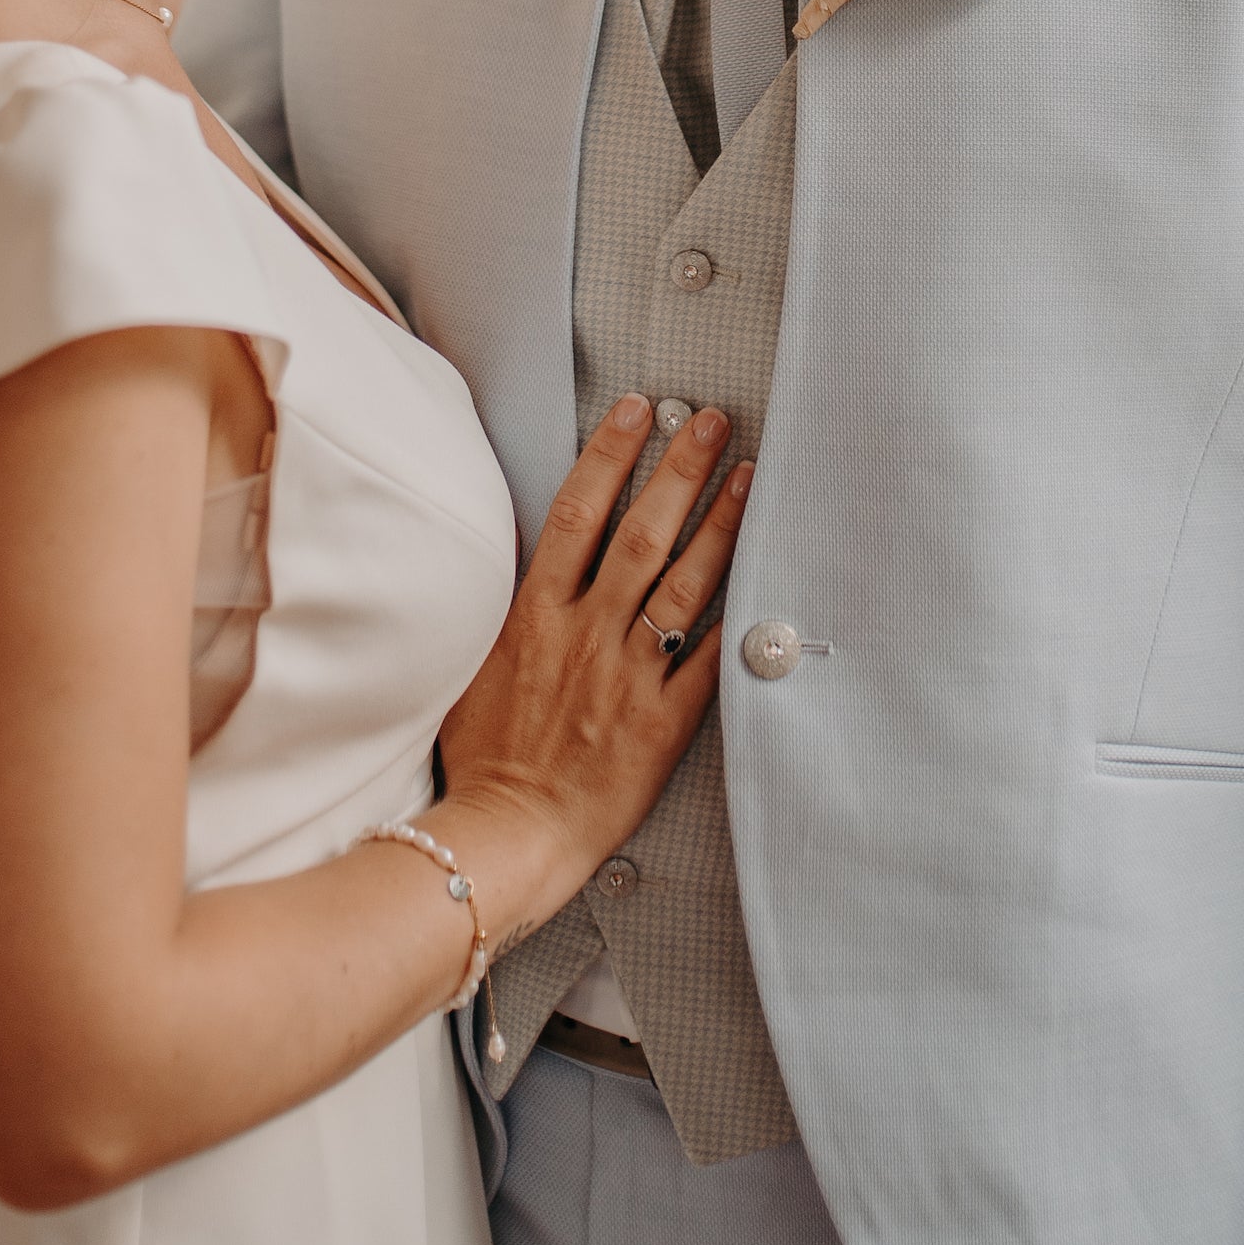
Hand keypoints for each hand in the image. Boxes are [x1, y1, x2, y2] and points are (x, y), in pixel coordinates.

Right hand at [439, 397, 752, 934]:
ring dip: (721, 524)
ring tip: (750, 476)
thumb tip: (534, 563)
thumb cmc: (484, 757)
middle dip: (680, 468)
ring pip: (685, 584)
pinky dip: (739, 619)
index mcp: (535, 614)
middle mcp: (585, 633)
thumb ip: (512, 612)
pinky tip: (769, 577)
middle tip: (713, 421)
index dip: (610, 455)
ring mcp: (627, 675)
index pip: (578, 513)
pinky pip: (710, 660)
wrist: (506, 833)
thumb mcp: (474, 664)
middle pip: (641, 532)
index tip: (637, 411)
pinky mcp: (663, 722)